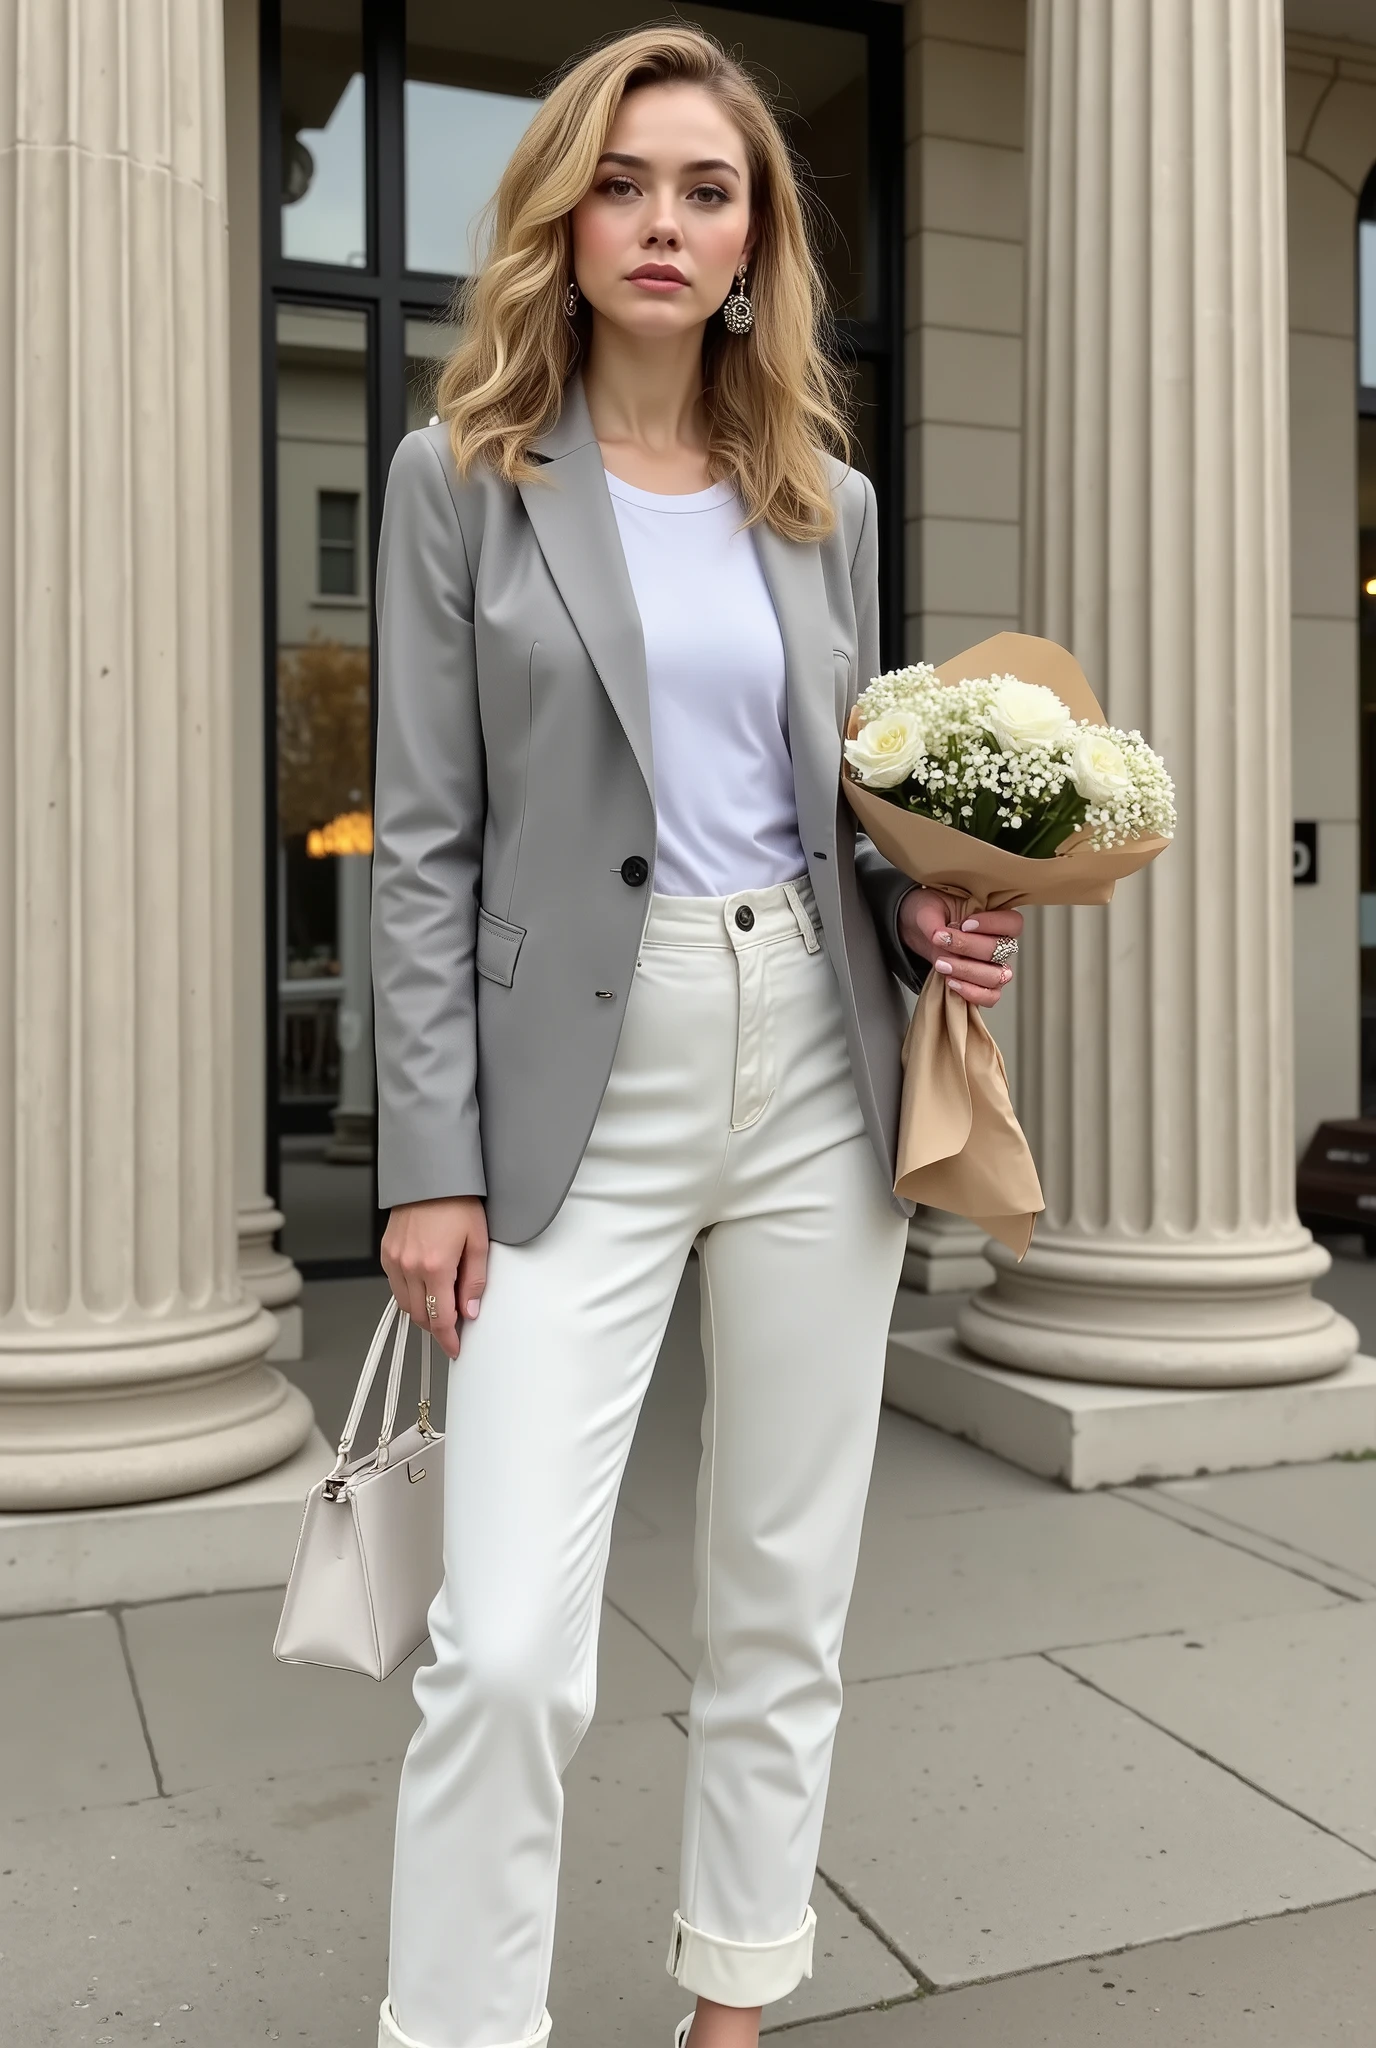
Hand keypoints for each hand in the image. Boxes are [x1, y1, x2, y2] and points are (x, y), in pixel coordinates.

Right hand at [380, 1196, 488, 1360]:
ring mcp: (394, 1259)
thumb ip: (474, 1281)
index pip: (440, 1318)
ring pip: (405, 1304)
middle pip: (419, 1316)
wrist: (431, 1176)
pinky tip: (424, 1285)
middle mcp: (409, 1266)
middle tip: (454, 1325)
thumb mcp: (477, 1242)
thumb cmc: (457, 1202)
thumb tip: (470, 1310)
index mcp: (435, 1266)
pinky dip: (409, 1293)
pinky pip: (395, 1285)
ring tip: (441, 1304)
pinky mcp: (386, 1252)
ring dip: (422, 1311)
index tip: (455, 1348)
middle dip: (437, 1327)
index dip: (448, 1339)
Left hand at [897, 888, 1022, 1008]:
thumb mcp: (928, 909)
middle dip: (967, 947)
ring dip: (967, 971)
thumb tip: (938, 934)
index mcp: (996, 919)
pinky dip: (972, 993)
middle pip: (999, 951)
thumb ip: (933, 919)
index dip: (993, 924)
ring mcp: (994, 967)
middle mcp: (1000, 945)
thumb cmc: (933, 915)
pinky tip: (951, 981)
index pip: (1013, 923)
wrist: (921, 933)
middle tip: (941, 940)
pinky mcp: (983, 986)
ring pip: (996, 976)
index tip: (965, 925)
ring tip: (941, 963)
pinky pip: (990, 997)